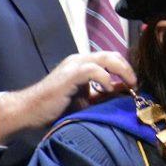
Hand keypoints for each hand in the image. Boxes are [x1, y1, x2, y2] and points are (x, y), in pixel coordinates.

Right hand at [0, 52, 135, 144]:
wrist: (30, 110)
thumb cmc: (55, 107)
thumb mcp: (85, 100)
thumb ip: (102, 94)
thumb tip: (123, 91)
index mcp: (83, 64)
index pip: (110, 58)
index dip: (125, 69)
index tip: (134, 84)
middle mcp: (80, 60)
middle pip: (112, 55)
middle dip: (127, 68)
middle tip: (135, 84)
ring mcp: (74, 65)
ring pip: (106, 58)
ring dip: (122, 71)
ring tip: (128, 85)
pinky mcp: (70, 74)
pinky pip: (93, 70)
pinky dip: (105, 78)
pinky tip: (107, 89)